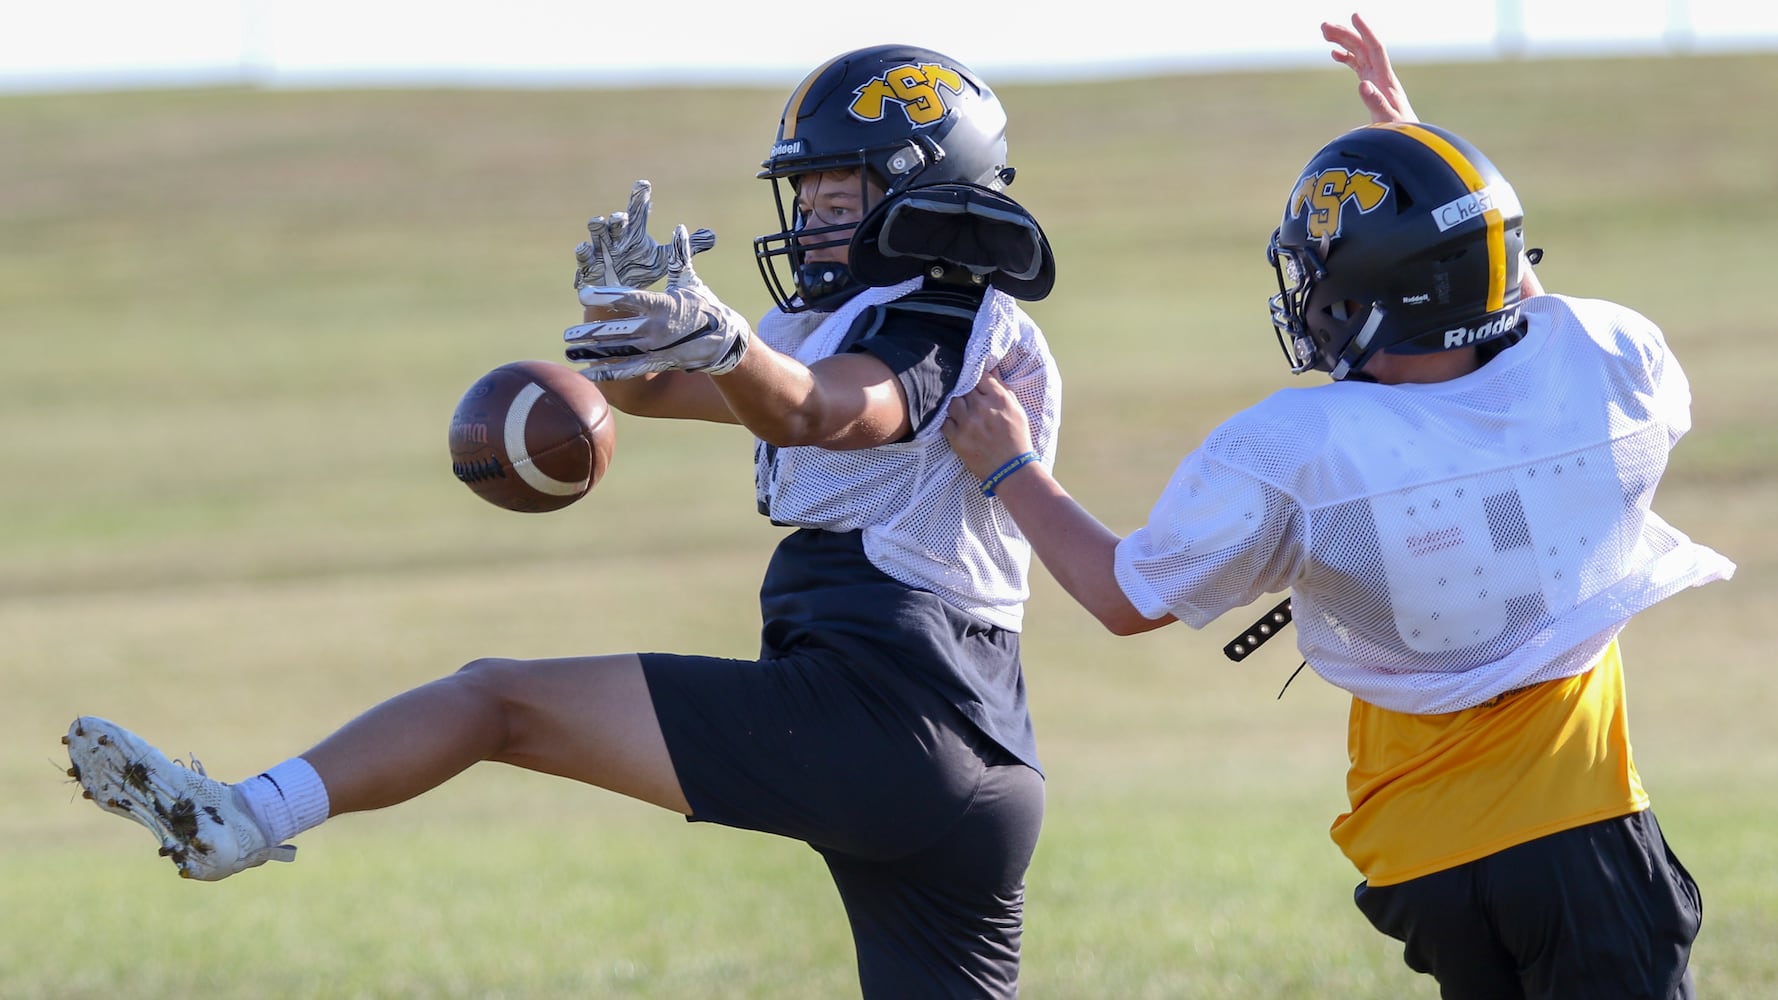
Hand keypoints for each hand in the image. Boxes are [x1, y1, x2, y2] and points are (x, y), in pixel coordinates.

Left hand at [564, 225, 750, 379]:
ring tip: (571, 352)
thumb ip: (680, 256)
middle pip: (618, 331)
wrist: (725, 341)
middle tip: (569, 334)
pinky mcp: (658, 363)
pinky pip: (629, 369)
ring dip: (593, 353)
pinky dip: (609, 373)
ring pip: (620, 352)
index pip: (630, 300)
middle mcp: (657, 329)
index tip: (584, 294)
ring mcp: (656, 349)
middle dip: (591, 333)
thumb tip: (680, 228)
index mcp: (663, 305)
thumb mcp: (691, 282)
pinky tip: (589, 373)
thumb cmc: (704, 307)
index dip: (606, 297)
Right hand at [572, 179, 716, 289]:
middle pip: (617, 221)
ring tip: (600, 222)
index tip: (644, 185)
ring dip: (597, 226)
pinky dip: (583, 251)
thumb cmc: (640, 269)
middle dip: (619, 218)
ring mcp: (600, 248)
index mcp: (633, 231)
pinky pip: (583, 256)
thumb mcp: (664, 258)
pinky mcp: (588, 266)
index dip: (640, 197)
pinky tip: (584, 248)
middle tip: (623, 217)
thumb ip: (687, 248)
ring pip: (596, 231)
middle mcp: (616, 236)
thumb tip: (713, 236)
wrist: (622, 292)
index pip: (638, 210)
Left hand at [942, 371, 1035, 480]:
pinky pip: (945, 421)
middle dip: (965, 390)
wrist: (1011, 469)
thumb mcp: (1016, 410)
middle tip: (968, 398)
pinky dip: (949, 421)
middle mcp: (982, 408)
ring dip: (955, 404)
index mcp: (999, 399)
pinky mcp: (957, 438)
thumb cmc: (1017, 438)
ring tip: (961, 410)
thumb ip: (1003, 388)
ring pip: (952, 401)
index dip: (976, 378)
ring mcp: (968, 423)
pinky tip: (956, 423)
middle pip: (963, 387)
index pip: (980, 376)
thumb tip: (992, 369)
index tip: (975, 384)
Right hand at [1322, 14, 1417, 123]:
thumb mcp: (1387, 119)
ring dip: (1343, 42)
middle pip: (1362, 47)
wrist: (1406, 139)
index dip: (1365, 31)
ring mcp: (1376, 79)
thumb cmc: (1398, 132)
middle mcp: (1381, 75)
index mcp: (1385, 80)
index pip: (1375, 49)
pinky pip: (1358, 65)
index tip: (1355, 16)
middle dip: (1345, 34)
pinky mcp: (1371, 86)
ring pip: (1358, 54)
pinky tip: (1334, 54)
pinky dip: (1346, 57)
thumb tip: (1362, 85)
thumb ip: (1376, 102)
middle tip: (1324, 26)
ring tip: (1325, 33)